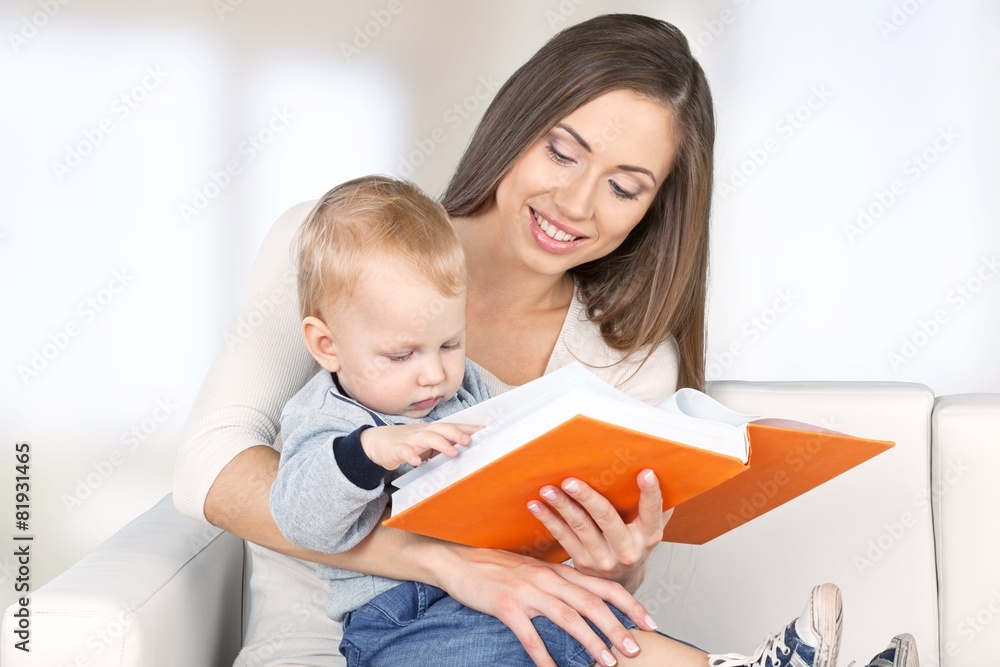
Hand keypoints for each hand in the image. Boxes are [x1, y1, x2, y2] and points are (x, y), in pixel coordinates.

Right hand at [359, 422, 480, 469]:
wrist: (375, 443)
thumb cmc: (405, 443)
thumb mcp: (425, 444)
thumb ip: (441, 446)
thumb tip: (464, 451)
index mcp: (430, 431)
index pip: (451, 426)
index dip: (467, 428)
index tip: (484, 430)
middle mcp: (421, 432)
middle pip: (440, 429)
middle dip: (456, 434)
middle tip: (469, 441)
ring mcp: (408, 440)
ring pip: (425, 438)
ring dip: (440, 444)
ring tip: (452, 452)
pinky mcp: (395, 450)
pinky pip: (403, 451)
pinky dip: (410, 456)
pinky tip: (417, 462)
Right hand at [438, 545, 656, 666]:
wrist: (459, 562)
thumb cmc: (497, 570)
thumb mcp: (534, 573)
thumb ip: (559, 586)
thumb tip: (586, 605)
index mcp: (558, 571)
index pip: (603, 585)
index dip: (629, 604)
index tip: (650, 623)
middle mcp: (548, 578)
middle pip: (592, 603)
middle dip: (617, 628)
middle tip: (635, 650)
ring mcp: (528, 591)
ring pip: (568, 618)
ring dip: (591, 642)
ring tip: (608, 663)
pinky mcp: (506, 605)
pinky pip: (530, 635)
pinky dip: (543, 656)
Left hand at [527, 469, 672, 588]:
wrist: (619, 582)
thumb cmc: (634, 543)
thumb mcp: (650, 528)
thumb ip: (656, 506)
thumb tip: (661, 471)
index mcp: (648, 536)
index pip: (652, 512)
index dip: (651, 493)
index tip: (645, 472)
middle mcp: (627, 549)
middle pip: (606, 518)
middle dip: (587, 498)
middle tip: (570, 481)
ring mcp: (602, 558)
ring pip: (580, 527)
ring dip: (562, 506)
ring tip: (548, 489)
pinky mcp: (582, 562)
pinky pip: (563, 537)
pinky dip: (548, 519)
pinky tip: (536, 505)